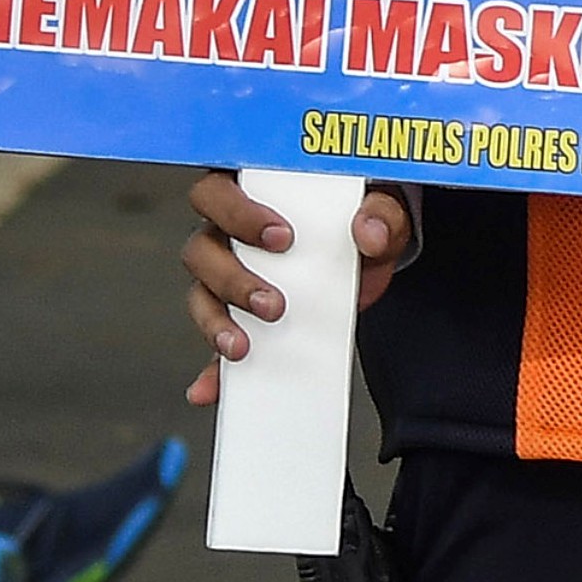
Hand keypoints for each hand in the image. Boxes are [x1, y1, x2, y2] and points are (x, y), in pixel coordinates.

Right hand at [181, 171, 414, 406]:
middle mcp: (228, 232)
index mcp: (252, 192)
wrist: (373, 249)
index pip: (217, 192)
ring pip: (201, 294)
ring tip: (246, 344)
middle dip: (232, 278)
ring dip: (218, 321)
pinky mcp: (240, 315)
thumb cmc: (363, 214)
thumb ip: (381, 213)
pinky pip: (218, 340)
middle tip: (274, 302)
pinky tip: (210, 389)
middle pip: (200, 249)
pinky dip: (210, 370)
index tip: (281, 237)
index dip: (238, 213)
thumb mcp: (381, 207)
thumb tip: (369, 233)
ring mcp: (228, 274)